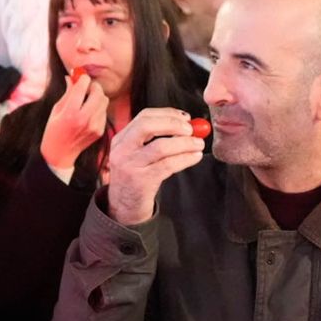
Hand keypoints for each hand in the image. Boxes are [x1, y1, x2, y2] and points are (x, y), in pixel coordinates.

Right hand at [40, 72, 109, 172]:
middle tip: (86, 87)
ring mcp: (94, 126)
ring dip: (96, 97)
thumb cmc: (54, 130)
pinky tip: (88, 113)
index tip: (80, 77)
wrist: (60, 154)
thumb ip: (67, 93)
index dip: (82, 78)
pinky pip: (104, 112)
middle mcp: (85, 119)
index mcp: (71, 112)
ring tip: (87, 101)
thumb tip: (71, 77)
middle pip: (98, 92)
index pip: (83, 86)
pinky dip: (97, 109)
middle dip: (92, 86)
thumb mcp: (56, 110)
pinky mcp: (100, 131)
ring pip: (104, 100)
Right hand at [104, 108, 205, 225]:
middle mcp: (122, 150)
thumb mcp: (137, 154)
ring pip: (161, 147)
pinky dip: (185, 158)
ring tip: (198, 144)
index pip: (144, 117)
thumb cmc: (136, 176)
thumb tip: (187, 125)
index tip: (185, 117)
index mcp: (121, 139)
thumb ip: (156, 138)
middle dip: (173, 124)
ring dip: (184, 143)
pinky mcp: (141, 181)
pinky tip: (195, 157)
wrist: (124, 207)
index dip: (167, 113)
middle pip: (147, 126)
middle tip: (190, 129)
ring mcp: (130, 166)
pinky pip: (168, 165)